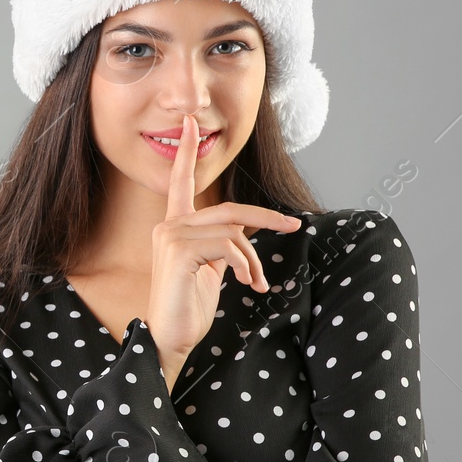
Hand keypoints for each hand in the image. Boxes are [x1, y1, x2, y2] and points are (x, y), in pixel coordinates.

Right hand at [146, 113, 302, 373]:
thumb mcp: (210, 270)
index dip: (188, 152)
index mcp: (175, 227)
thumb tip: (242, 234)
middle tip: (293, 223)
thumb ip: (221, 246)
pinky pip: (227, 246)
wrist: (170, 338)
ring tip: (255, 282)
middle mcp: (169, 226)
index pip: (182, 182)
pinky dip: (244, 265)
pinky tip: (244, 284)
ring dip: (252, 259)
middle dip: (265, 217)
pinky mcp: (177, 252)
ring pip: (232, 231)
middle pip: (229, 209)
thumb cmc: (188, 307)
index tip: (190, 123)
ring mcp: (170, 236)